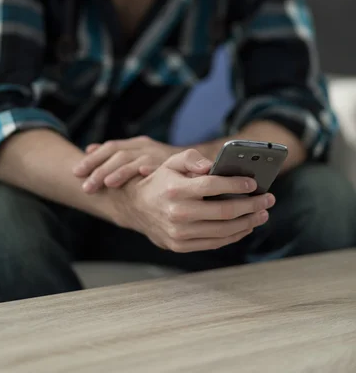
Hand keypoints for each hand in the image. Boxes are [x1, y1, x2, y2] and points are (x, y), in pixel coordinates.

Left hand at [73, 136, 179, 192]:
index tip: (76, 173)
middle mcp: (145, 146)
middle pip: (118, 154)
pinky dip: (152, 168)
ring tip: (108, 184)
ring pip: (135, 159)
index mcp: (135, 144)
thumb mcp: (137, 156)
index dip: (92, 159)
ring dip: (121, 172)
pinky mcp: (172, 163)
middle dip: (100, 170)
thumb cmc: (160, 165)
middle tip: (87, 187)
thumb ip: (114, 154)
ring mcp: (158, 154)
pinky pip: (161, 164)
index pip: (109, 147)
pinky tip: (143, 175)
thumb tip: (88, 148)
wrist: (195, 164)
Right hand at [122, 149, 274, 253]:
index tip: (254, 184)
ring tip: (262, 213)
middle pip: (224, 211)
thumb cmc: (160, 181)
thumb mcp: (171, 162)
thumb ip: (192, 158)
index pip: (212, 186)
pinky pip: (215, 242)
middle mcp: (178, 213)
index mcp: (175, 189)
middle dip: (251, 205)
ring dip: (248, 222)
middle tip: (268, 200)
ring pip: (223, 230)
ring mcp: (179, 233)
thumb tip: (214, 165)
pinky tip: (246, 226)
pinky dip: (234, 235)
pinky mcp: (181, 246)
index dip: (236, 185)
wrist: (136, 208)